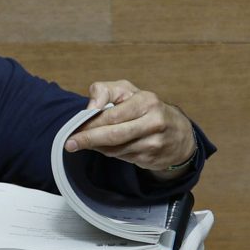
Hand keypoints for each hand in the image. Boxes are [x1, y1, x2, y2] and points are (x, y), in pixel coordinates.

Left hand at [63, 80, 196, 176]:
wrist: (179, 134)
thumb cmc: (147, 108)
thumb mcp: (127, 91)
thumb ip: (104, 91)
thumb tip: (90, 108)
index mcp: (147, 102)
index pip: (113, 115)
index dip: (91, 123)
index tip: (73, 129)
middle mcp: (153, 122)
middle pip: (114, 135)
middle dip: (89, 140)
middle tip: (70, 144)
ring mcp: (154, 143)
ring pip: (116, 149)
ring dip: (97, 147)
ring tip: (85, 142)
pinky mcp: (151, 158)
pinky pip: (122, 157)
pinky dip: (109, 152)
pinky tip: (104, 147)